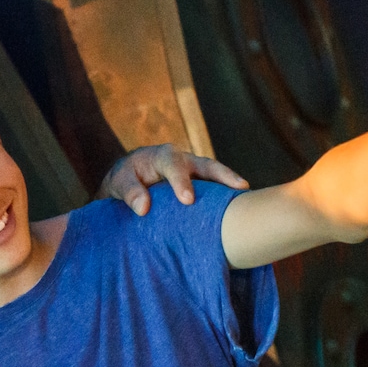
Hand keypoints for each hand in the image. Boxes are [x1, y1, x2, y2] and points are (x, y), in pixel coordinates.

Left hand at [100, 143, 248, 215]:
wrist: (130, 178)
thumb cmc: (125, 178)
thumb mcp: (119, 183)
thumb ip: (129, 192)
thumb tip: (143, 208)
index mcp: (163, 156)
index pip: (174, 166)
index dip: (181, 182)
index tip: (187, 200)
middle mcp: (184, 160)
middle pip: (206, 165)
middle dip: (223, 175)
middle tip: (239, 187)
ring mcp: (196, 171)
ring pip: (216, 176)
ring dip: (232, 185)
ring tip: (248, 199)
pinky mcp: (201, 184)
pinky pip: (216, 189)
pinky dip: (227, 197)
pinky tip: (239, 211)